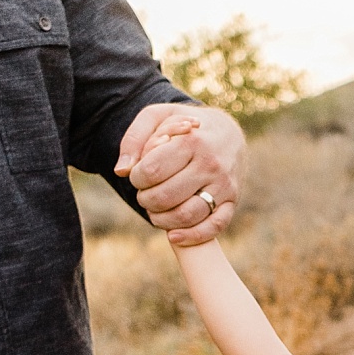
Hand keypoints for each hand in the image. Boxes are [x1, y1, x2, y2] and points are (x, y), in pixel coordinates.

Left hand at [115, 103, 245, 244]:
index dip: (137, 178)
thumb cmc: (185, 127)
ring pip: (187, 215)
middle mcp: (210, 164)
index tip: (138, 175)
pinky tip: (173, 236)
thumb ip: (134, 138)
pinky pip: (214, 227)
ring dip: (162, 220)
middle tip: (144, 194)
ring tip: (155, 212)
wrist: (228, 134)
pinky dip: (192, 236)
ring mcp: (224, 185)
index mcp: (191, 141)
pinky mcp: (232, 202)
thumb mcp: (157, 118)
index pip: (152, 170)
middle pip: (166, 196)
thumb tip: (121, 171)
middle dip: (146, 199)